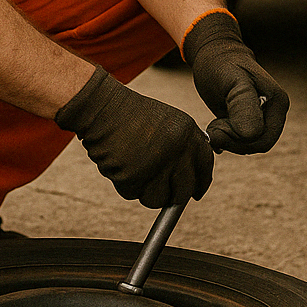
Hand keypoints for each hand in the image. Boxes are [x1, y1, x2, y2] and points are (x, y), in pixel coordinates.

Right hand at [55, 66, 213, 207]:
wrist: (102, 107)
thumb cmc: (129, 115)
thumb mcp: (167, 123)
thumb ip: (183, 148)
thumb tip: (190, 184)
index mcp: (188, 132)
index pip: (205, 165)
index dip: (201, 183)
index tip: (196, 194)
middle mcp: (178, 149)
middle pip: (183, 191)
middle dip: (171, 196)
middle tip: (159, 190)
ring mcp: (157, 164)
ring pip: (157, 199)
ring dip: (145, 191)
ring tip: (133, 169)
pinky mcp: (134, 176)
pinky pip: (132, 194)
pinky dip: (124, 185)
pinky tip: (119, 164)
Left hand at [183, 11, 288, 153]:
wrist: (215, 56)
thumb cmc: (222, 64)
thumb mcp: (232, 81)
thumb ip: (242, 105)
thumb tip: (251, 134)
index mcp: (278, 102)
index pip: (262, 140)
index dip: (237, 139)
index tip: (215, 123)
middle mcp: (277, 111)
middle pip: (259, 145)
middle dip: (233, 141)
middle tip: (213, 126)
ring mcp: (267, 116)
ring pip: (251, 145)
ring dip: (230, 140)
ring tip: (215, 123)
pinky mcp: (255, 120)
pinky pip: (246, 141)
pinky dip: (229, 139)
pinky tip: (218, 127)